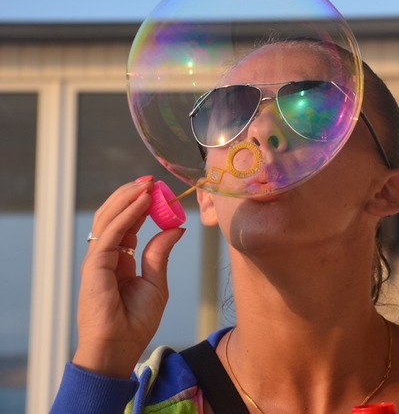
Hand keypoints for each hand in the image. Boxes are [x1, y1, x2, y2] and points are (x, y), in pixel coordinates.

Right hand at [72, 176, 184, 377]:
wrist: (121, 346)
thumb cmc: (136, 321)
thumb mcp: (156, 282)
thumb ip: (160, 253)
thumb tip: (176, 227)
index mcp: (119, 260)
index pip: (127, 224)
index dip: (140, 205)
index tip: (157, 190)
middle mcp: (105, 256)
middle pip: (114, 216)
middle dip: (131, 195)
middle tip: (150, 180)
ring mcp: (97, 260)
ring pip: (108, 219)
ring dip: (127, 198)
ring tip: (146, 184)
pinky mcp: (94, 265)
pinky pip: (110, 233)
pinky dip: (126, 214)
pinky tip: (142, 202)